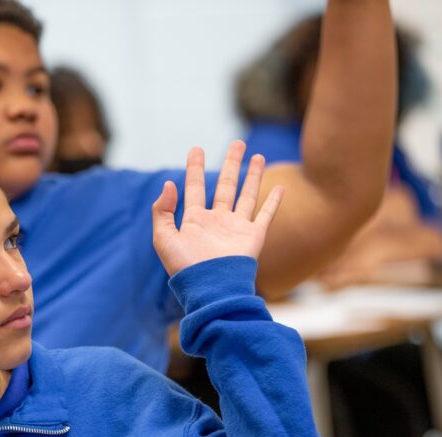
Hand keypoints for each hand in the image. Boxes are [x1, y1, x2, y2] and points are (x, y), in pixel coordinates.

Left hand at [152, 141, 283, 276]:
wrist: (210, 288)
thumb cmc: (185, 268)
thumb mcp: (164, 238)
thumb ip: (162, 211)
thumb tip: (169, 183)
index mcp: (195, 221)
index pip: (195, 188)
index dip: (195, 169)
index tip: (196, 149)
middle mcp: (217, 221)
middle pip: (225, 185)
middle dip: (231, 164)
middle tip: (237, 143)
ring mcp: (236, 228)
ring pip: (246, 195)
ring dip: (252, 175)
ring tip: (257, 155)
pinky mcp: (253, 237)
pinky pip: (265, 215)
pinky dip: (273, 201)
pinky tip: (279, 187)